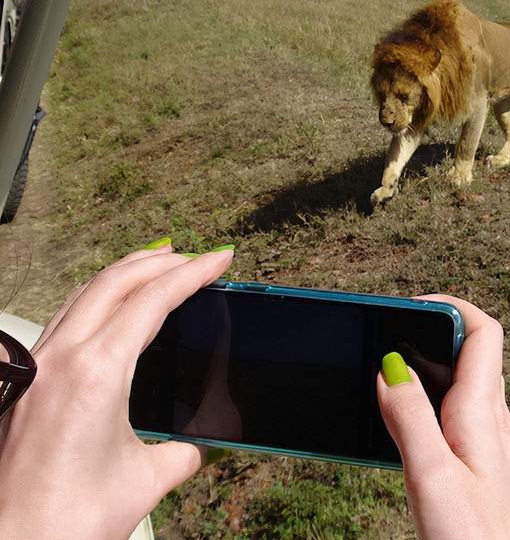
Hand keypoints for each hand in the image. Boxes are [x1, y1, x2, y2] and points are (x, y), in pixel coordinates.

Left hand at [0, 244, 233, 539]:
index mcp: (97, 372)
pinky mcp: (26, 381)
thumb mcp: (145, 482)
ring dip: (125, 272)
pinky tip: (110, 306)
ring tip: (157, 265)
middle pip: (116, 281)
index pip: (153, 300)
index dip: (193, 273)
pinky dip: (96, 296)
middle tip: (197, 258)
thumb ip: (183, 453)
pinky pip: (65, 316)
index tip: (220, 258)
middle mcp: (62, 357)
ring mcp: (39, 366)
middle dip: (161, 261)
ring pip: (85, 292)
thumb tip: (200, 444)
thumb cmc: (67, 523)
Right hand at [377, 295, 509, 539]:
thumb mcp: (431, 477)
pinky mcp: (479, 464)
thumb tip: (390, 366)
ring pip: (457, 384)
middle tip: (384, 340)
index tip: (409, 307)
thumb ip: (409, 417)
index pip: (482, 332)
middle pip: (466, 352)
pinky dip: (425, 403)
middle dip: (425, 335)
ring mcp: (487, 442)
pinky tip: (400, 424)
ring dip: (422, 370)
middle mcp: (490, 420)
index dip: (449, 306)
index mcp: (482, 412)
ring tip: (383, 377)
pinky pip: (453, 413)